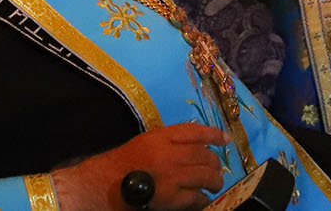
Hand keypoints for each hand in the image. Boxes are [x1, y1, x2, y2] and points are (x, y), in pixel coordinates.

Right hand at [51, 123, 227, 209]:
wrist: (104, 185)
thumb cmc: (121, 163)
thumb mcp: (145, 141)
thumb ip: (168, 140)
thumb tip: (194, 145)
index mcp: (162, 136)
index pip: (196, 131)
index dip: (214, 135)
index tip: (226, 139)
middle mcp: (170, 153)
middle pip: (204, 155)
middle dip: (216, 162)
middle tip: (219, 168)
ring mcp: (172, 176)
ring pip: (205, 176)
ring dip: (214, 181)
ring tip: (216, 184)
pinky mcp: (171, 198)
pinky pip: (195, 197)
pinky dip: (202, 198)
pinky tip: (203, 199)